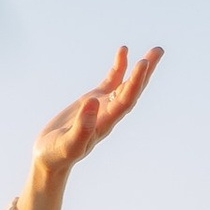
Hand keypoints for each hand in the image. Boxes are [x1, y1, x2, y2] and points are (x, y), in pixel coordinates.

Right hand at [18, 43, 162, 209]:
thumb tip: (93, 102)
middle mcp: (109, 114)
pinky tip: (123, 52)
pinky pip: (110, 82)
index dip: (135, 82)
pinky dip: (118, 67)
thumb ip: (82, 127)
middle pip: (133, 91)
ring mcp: (103, 106)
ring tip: (155, 50)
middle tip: (159, 50)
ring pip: (126, 84)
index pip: (126, 101)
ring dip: (139, 68)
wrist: (50, 159)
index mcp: (105, 123)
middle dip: (146, 72)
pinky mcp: (93, 101)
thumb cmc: (57, 155)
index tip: (143, 63)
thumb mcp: (68, 144)